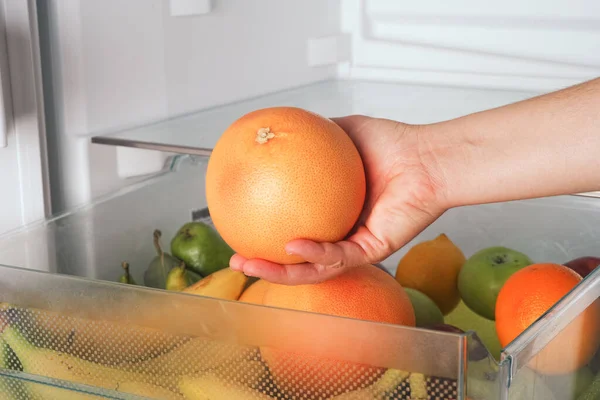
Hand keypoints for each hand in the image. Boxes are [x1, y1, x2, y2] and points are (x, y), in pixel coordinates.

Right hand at [230, 115, 449, 284]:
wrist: (427, 155)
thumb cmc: (392, 144)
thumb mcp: (341, 131)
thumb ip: (311, 134)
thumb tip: (277, 127)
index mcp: (332, 214)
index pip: (292, 232)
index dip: (264, 236)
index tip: (238, 230)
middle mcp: (342, 234)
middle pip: (297, 261)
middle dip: (264, 266)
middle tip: (237, 262)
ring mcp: (357, 246)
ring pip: (313, 269)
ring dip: (280, 272)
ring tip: (251, 265)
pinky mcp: (374, 249)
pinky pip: (338, 255)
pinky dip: (313, 252)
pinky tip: (291, 246)